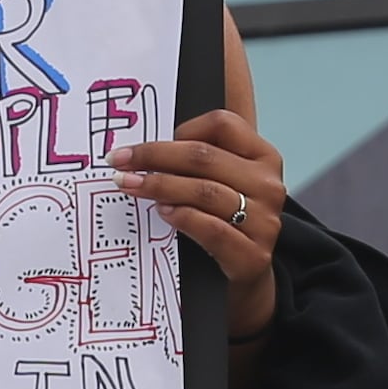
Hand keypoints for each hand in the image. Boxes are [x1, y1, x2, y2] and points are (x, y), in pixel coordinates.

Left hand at [115, 108, 290, 342]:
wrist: (245, 275)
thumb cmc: (225, 218)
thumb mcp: (223, 178)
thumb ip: (203, 147)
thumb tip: (164, 113)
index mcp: (263, 156)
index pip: (222, 124)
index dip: (182, 128)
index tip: (148, 140)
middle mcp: (268, 185)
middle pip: (204, 157)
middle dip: (154, 156)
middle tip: (119, 161)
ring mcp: (264, 221)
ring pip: (205, 191)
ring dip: (160, 186)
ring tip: (130, 185)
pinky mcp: (252, 255)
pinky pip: (212, 229)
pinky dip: (183, 217)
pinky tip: (162, 213)